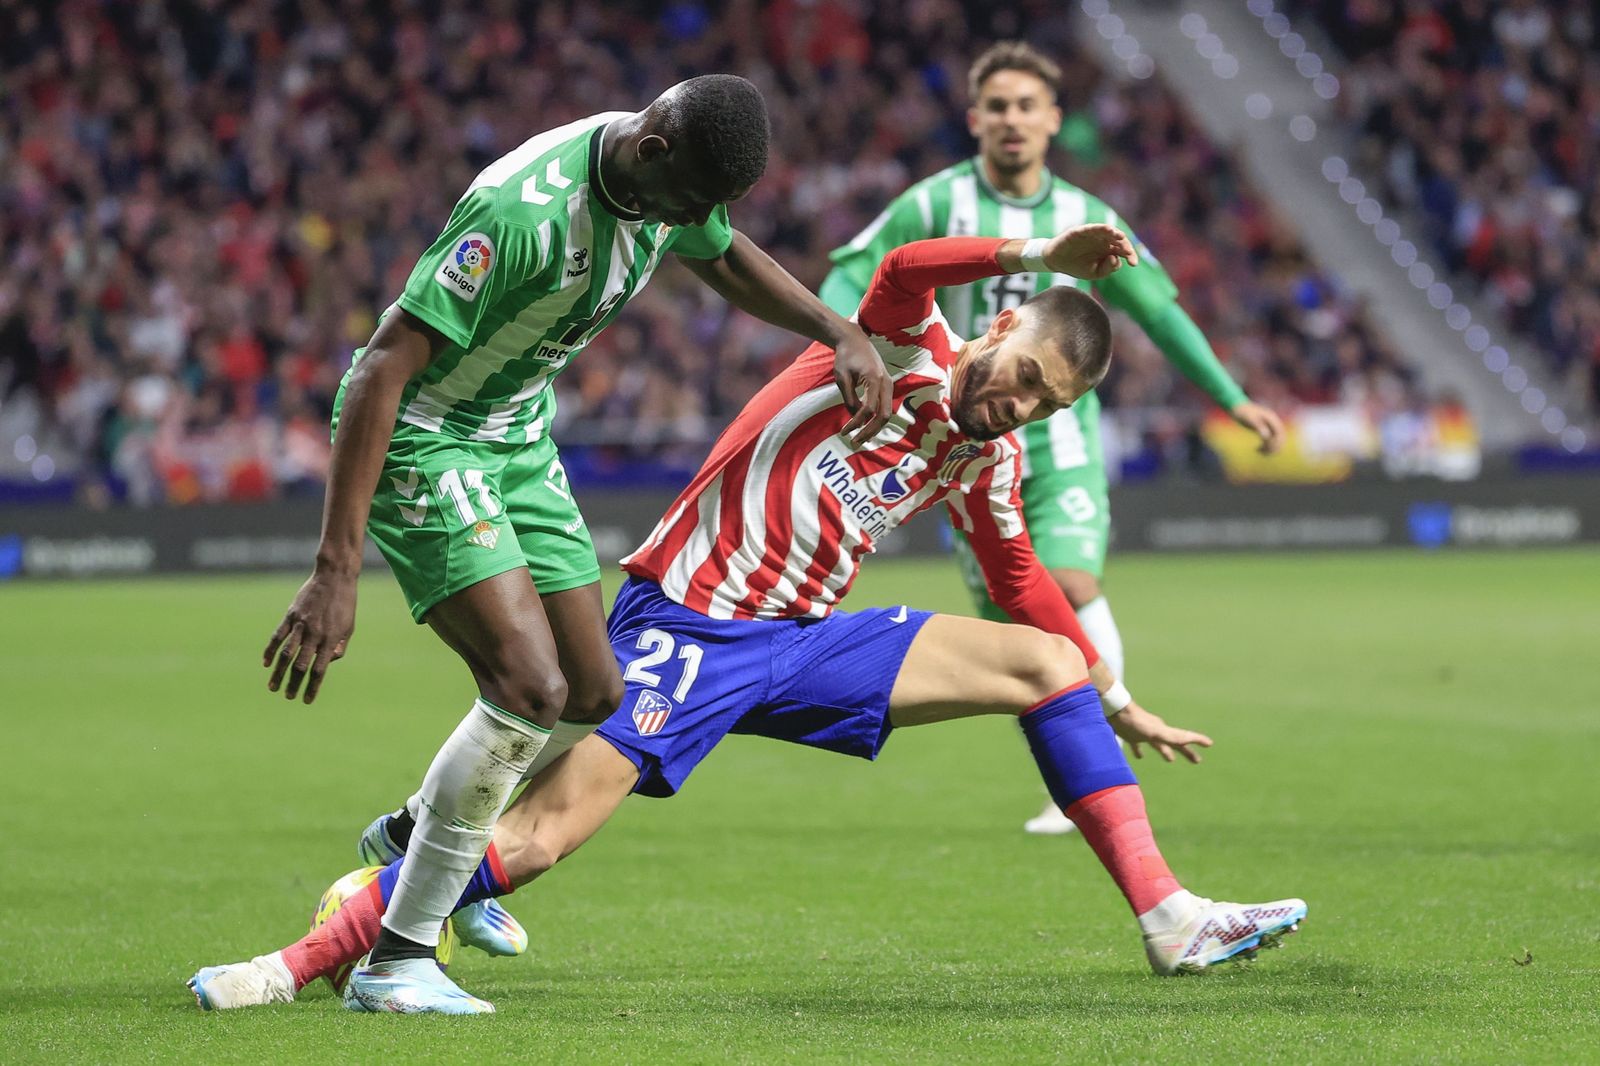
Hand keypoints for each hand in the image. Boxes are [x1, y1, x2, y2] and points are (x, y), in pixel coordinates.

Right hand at [264, 567, 356, 702]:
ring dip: (278, 672)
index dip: (312, 687)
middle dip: (294, 684)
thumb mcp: (349, 627)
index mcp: (331, 639)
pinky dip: (270, 650)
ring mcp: (301, 624)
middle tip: (288, 697)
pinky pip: (277, 636)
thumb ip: (339, 647)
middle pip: (301, 665)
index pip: (319, 670)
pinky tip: (265, 663)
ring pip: (286, 654)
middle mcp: (315, 634)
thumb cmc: (345, 604)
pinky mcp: (290, 615)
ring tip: (272, 687)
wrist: (334, 577)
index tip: (307, 700)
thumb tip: (326, 663)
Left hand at [833, 325, 894, 446]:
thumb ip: (849, 398)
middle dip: (870, 432)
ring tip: (859, 439)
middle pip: (883, 415)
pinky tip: (864, 427)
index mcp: (874, 378)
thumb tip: (856, 419)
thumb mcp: (842, 377)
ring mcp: (889, 385)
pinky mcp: (887, 387)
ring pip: (886, 414)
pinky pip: (884, 407)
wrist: (855, 340)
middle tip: (854, 442)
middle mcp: (886, 383)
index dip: (856, 423)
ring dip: (874, 428)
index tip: (843, 432)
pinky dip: (875, 419)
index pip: (868, 409)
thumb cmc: (845, 357)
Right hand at [1045, 224, 1138, 279]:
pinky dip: (1100, 228)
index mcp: (1108, 250)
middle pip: (1118, 240)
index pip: (1123, 250)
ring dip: (1115, 233)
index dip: (1130, 255)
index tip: (1133, 263)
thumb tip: (1116, 259)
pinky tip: (1108, 230)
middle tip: (1129, 253)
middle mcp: (1103, 240)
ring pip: (1107, 231)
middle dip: (1125, 246)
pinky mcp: (1080, 231)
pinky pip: (1091, 228)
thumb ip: (1107, 268)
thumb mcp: (1095, 273)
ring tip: (1121, 237)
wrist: (1056, 261)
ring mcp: (1092, 235)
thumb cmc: (1077, 266)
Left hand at [1109, 702, 1212, 763]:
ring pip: (1158, 745)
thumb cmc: (1134, 722)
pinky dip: (1140, 751)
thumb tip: (1186, 740)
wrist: (1113, 710)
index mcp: (1164, 731)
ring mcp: (1143, 733)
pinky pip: (1137, 745)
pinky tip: (1139, 756)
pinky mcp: (1130, 735)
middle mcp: (1156, 731)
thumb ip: (1170, 736)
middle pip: (1174, 743)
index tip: (1210, 743)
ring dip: (1165, 752)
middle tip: (1197, 761)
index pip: (1184, 737)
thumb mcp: (1155, 731)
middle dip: (1186, 752)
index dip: (1197, 740)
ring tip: (1170, 760)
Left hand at [1231, 401, 1285, 453]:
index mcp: (1271, 418)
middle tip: (1263, 453)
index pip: (1279, 432)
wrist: (1237, 407)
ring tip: (1260, 452)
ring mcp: (1269, 425)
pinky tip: (1257, 450)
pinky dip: (1265, 446)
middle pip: (1279, 437)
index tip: (1267, 448)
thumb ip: (1259, 427)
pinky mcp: (1264, 429)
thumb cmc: (1242, 412)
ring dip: (1270, 448)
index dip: (1276, 441)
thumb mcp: (1250, 419)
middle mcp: (1272, 422)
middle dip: (1273, 446)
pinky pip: (1269, 440)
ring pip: (1275, 440)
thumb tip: (1266, 437)